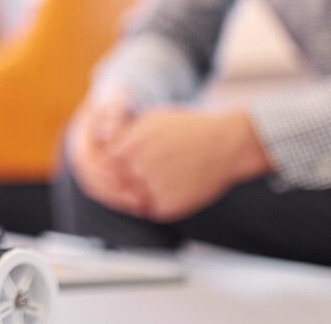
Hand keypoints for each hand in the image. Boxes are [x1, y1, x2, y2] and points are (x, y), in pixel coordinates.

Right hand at [66, 91, 150, 216]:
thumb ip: (113, 113)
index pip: (85, 161)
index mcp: (79, 136)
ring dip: (117, 200)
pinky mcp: (101, 170)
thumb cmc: (119, 99)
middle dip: (112, 193)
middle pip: (89, 180)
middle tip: (137, 201)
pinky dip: (122, 197)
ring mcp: (89, 163)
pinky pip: (106, 189)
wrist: (114, 100)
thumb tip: (109, 134)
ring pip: (97, 188)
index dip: (104, 174)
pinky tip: (142, 202)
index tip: (127, 181)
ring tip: (142, 206)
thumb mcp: (116, 99)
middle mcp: (79, 152)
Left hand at [106, 107, 271, 222]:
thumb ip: (124, 135)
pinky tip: (178, 185)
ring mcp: (152, 188)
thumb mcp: (150, 120)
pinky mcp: (168, 206)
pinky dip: (161, 201)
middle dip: (127, 179)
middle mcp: (137, 168)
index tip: (126, 163)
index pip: (103, 164)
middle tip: (150, 172)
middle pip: (117, 183)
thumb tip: (104, 143)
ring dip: (142, 192)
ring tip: (167, 176)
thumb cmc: (190, 129)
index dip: (113, 165)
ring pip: (134, 198)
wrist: (227, 144)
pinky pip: (153, 209)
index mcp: (129, 146)